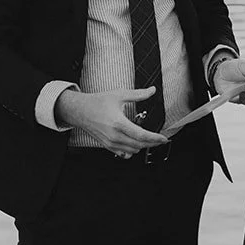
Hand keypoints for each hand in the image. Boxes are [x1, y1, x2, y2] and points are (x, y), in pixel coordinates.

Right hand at [54, 86, 169, 157]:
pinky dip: (132, 150)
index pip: (141, 135)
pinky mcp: (108, 146)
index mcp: (118, 123)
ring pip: (133, 150)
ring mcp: (110, 143)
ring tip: (148, 138)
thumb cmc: (98, 102)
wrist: (81, 111)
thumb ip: (138, 94)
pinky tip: (135, 143)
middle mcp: (114, 136)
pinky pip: (124, 154)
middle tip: (160, 139)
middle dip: (152, 143)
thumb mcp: (119, 95)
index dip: (154, 138)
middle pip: (139, 145)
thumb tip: (152, 90)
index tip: (163, 138)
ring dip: (142, 146)